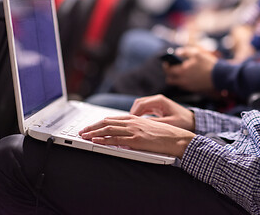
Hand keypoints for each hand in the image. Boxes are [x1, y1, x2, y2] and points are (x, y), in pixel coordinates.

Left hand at [78, 114, 194, 157]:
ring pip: (109, 129)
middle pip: (107, 122)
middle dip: (92, 127)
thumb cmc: (165, 134)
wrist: (177, 138)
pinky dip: (104, 140)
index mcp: (135, 118)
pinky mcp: (137, 140)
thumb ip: (135, 128)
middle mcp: (133, 122)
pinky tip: (97, 141)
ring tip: (85, 136)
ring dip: (94, 133)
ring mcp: (134, 130)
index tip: (90, 127)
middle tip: (82, 131)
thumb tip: (123, 134)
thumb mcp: (148, 127)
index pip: (112, 119)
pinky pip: (117, 139)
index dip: (98, 123)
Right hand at [130, 94, 194, 131]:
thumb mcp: (169, 124)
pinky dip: (139, 115)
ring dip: (135, 114)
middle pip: (138, 103)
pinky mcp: (157, 107)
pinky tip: (138, 123)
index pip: (141, 104)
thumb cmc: (184, 122)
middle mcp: (157, 99)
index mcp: (160, 101)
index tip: (130, 122)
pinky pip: (144, 109)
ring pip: (140, 106)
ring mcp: (157, 102)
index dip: (133, 113)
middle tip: (129, 124)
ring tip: (132, 124)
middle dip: (132, 113)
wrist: (192, 121)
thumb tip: (142, 125)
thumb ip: (155, 123)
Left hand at [163, 46, 216, 91]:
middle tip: (173, 69)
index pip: (168, 71)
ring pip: (177, 84)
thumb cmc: (208, 64)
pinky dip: (184, 82)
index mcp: (181, 71)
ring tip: (181, 73)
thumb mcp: (196, 54)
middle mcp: (183, 81)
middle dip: (169, 74)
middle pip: (170, 80)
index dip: (166, 66)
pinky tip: (190, 77)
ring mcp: (188, 86)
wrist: (219, 76)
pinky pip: (184, 87)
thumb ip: (185, 52)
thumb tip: (177, 52)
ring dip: (176, 79)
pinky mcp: (194, 90)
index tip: (167, 63)